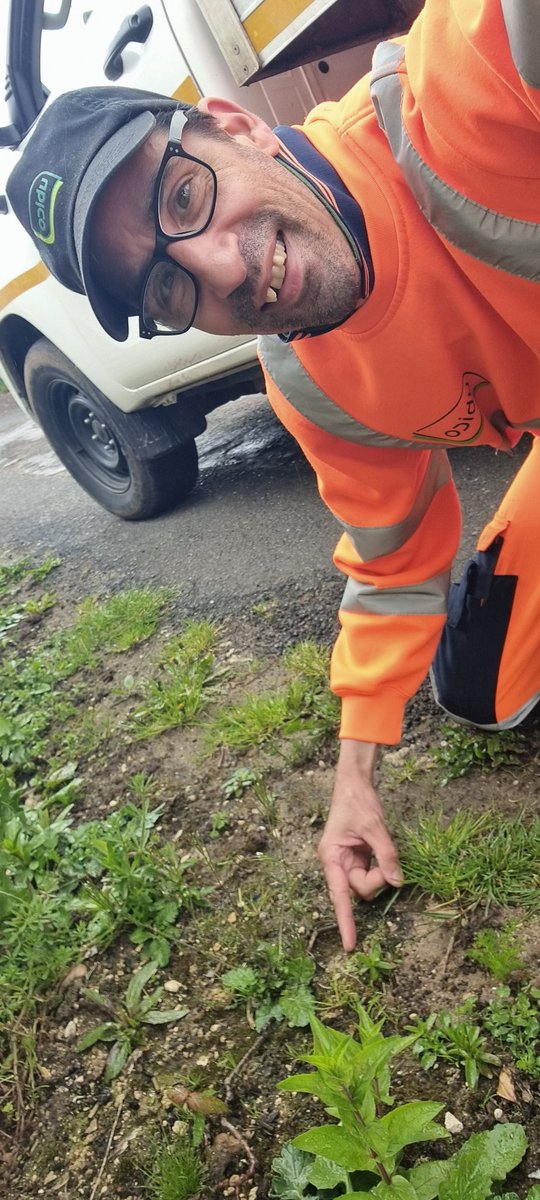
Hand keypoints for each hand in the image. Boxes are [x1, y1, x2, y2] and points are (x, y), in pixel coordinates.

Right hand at [318, 739, 403, 951]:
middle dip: (376, 880)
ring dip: (380, 873)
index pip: (340, 896)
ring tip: (382, 848)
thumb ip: (387, 855)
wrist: (354, 784)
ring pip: (367, 884)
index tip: (350, 946)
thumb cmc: (358, 802)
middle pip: (359, 890)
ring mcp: (347, 862)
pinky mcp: (357, 859)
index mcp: (331, 857)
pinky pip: (371, 873)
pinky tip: (380, 848)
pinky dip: (381, 866)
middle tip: (388, 861)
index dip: (346, 922)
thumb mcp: (375, 827)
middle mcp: (336, 864)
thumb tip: (397, 882)